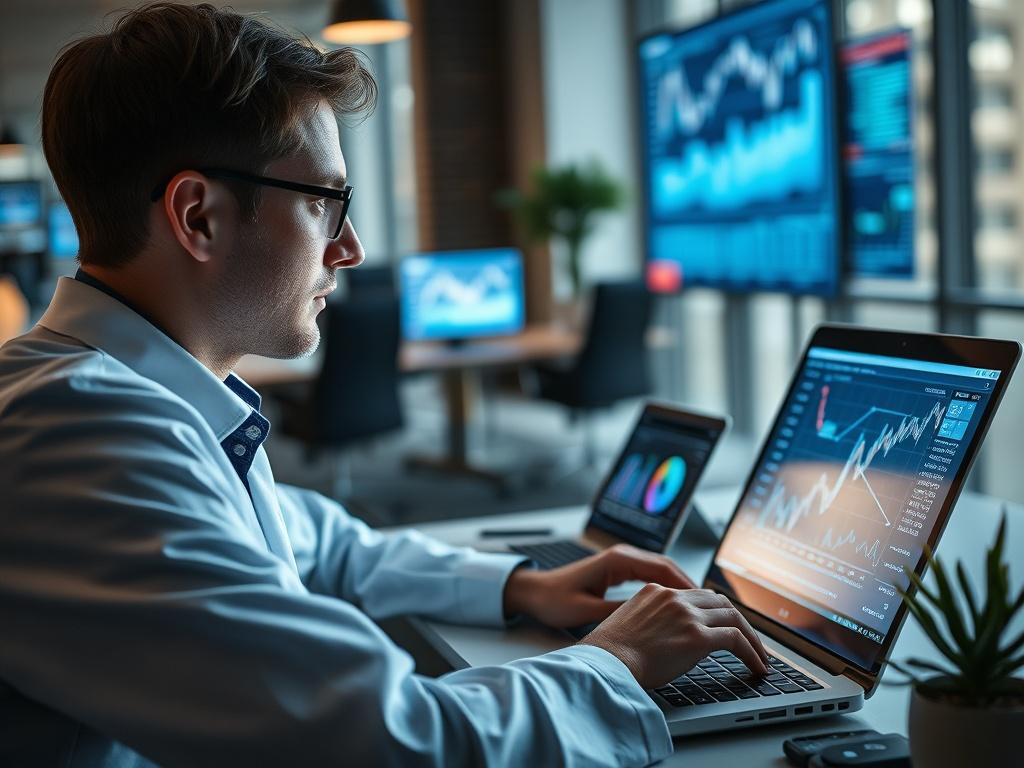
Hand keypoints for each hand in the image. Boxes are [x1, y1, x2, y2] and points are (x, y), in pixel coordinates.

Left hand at [503, 543, 696, 627]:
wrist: (534, 591)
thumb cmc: (555, 600)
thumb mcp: (586, 611)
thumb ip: (618, 612)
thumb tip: (651, 620)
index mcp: (617, 560)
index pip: (663, 568)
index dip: (687, 586)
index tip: (707, 603)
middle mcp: (623, 555)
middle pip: (668, 567)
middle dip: (691, 587)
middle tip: (713, 608)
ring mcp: (623, 561)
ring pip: (663, 571)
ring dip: (682, 587)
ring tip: (703, 609)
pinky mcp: (620, 570)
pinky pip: (653, 576)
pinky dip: (669, 589)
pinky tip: (680, 606)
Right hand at [579, 584, 769, 688]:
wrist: (605, 663)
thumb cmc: (610, 654)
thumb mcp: (628, 623)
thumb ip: (649, 620)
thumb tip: (665, 637)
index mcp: (655, 591)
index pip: (697, 595)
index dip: (717, 611)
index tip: (726, 624)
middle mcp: (673, 597)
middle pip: (720, 602)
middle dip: (739, 621)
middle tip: (750, 641)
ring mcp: (687, 615)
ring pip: (734, 618)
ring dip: (751, 638)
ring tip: (759, 657)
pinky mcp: (698, 636)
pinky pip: (736, 640)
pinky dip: (752, 653)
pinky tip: (757, 667)